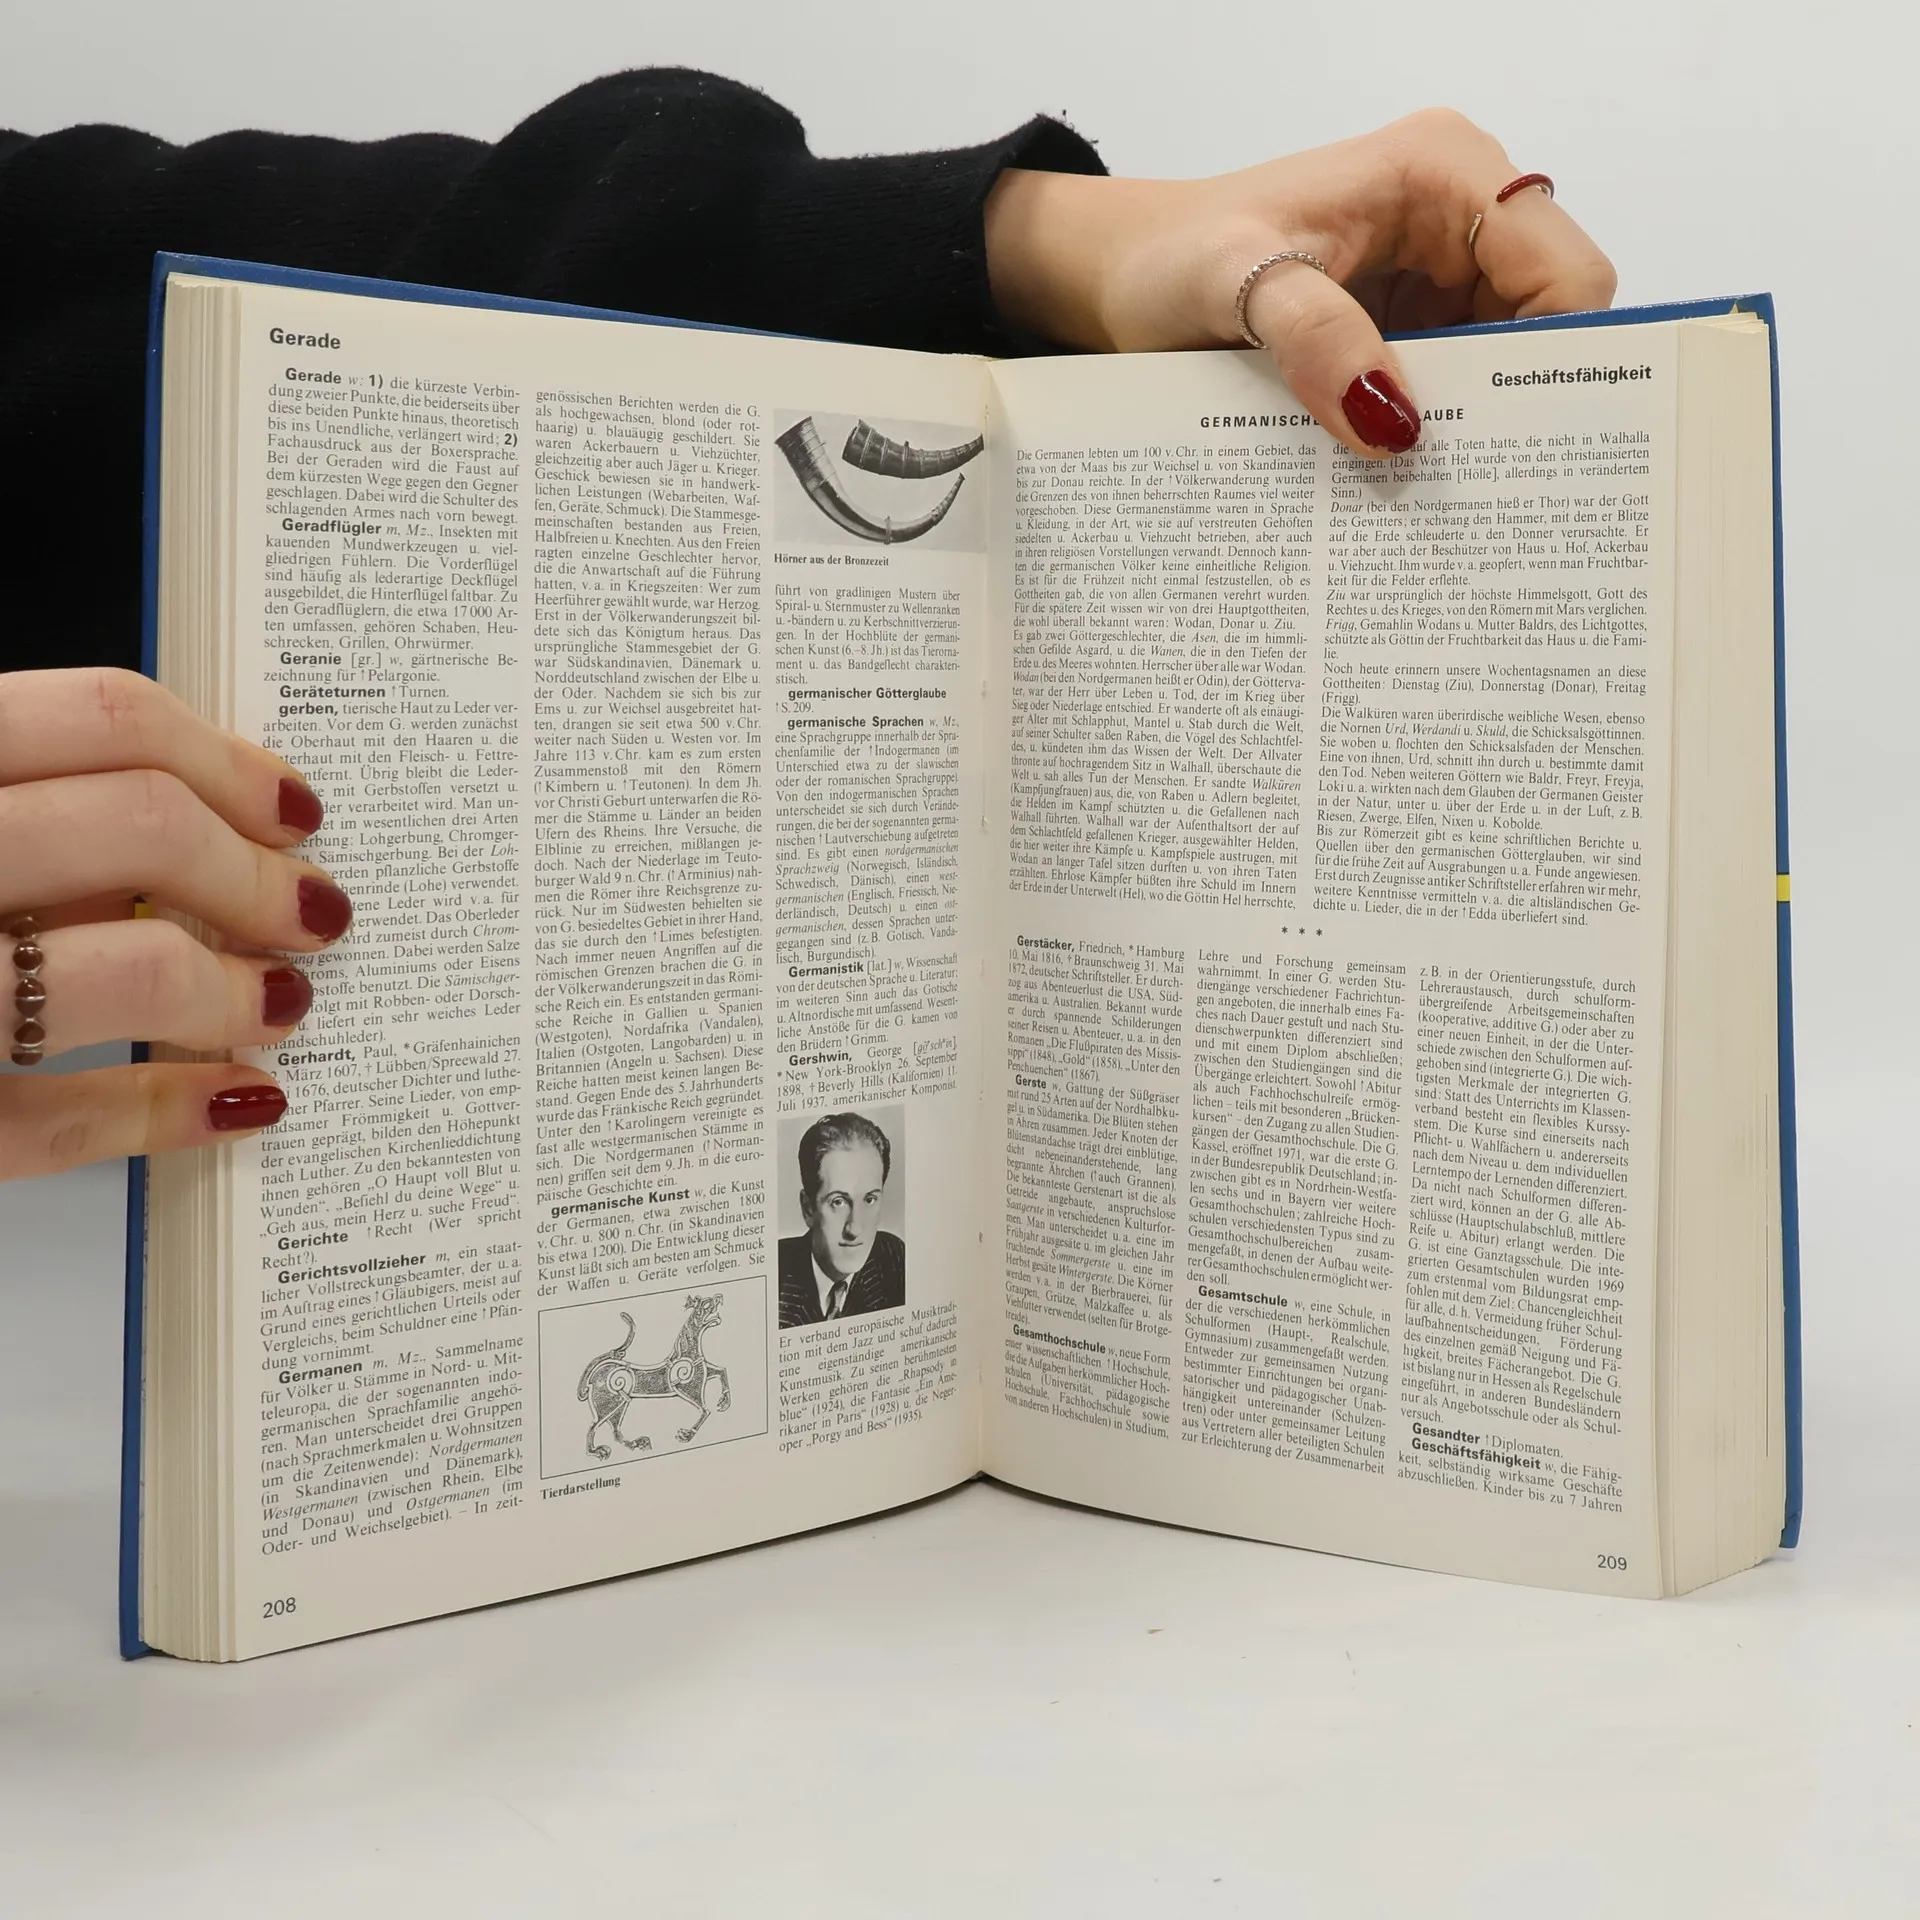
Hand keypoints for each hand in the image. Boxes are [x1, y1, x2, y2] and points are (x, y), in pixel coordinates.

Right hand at [0, 669, 350, 1180]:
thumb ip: (19, 808)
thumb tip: (191, 824)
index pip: (99, 717)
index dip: (228, 760)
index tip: (291, 805)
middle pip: (139, 827)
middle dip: (258, 875)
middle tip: (310, 909)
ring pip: (121, 968)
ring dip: (233, 990)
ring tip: (275, 1002)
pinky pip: (61, 1120)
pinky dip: (171, 1108)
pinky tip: (235, 1096)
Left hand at [985, 107, 1616, 455]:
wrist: (1118, 277)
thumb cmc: (1167, 256)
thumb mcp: (1231, 286)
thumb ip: (1313, 339)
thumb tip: (1393, 425)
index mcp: (1444, 172)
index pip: (1565, 272)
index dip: (1557, 357)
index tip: (1509, 440)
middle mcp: (1456, 216)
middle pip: (1546, 325)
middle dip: (1515, 404)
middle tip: (1471, 488)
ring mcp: (1434, 274)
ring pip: (1501, 368)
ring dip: (1468, 428)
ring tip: (1428, 492)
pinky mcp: (1404, 327)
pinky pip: (1445, 389)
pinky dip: (1426, 433)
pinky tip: (1394, 475)